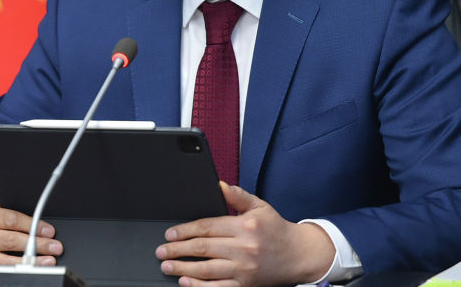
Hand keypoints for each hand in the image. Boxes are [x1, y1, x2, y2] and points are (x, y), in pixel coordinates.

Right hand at [0, 177, 63, 276]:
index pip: (10, 219)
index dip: (32, 225)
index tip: (49, 230)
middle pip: (11, 240)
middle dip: (37, 243)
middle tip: (55, 246)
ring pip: (8, 259)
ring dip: (32, 261)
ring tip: (49, 260)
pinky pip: (3, 272)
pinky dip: (21, 271)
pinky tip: (34, 270)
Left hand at [155, 181, 333, 286]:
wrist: (300, 255)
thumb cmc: (277, 230)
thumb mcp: (260, 207)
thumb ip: (238, 196)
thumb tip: (219, 185)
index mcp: (244, 226)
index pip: (207, 227)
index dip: (184, 230)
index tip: (170, 234)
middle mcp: (244, 248)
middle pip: (202, 248)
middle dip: (177, 250)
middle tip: (161, 251)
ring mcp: (245, 269)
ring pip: (207, 269)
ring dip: (183, 269)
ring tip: (167, 266)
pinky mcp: (246, 285)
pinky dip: (200, 286)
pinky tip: (186, 283)